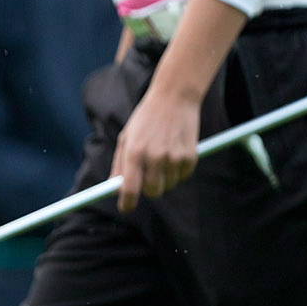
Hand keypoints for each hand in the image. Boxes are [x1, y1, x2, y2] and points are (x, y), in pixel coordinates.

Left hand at [111, 79, 203, 210]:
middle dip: (149, 188)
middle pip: (153, 192)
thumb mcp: (127, 137)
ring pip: (169, 184)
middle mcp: (154, 157)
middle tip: (148, 177)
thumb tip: (116, 187)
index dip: (127, 202)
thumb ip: (120, 164)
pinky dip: (179, 170)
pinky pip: (183, 175)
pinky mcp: (190, 156)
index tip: (126, 207)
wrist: (174, 98)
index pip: (130, 188)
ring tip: (163, 156)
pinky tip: (176, 152)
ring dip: (165, 177)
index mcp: (134, 152)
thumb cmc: (146, 118)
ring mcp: (174, 157)